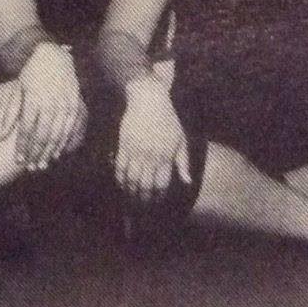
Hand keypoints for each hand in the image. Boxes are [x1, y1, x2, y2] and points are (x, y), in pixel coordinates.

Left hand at [0, 42, 83, 169]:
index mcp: (33, 99)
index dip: (22, 147)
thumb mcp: (17, 89)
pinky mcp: (75, 104)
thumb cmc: (31, 75)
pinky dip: (64, 143)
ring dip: (49, 152)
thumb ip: (10, 114)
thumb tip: (1, 137)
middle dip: (36, 153)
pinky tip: (57, 153)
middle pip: (42, 136)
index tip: (18, 161)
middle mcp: (50, 102)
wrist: (54, 56)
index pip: (26, 129)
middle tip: (31, 168)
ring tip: (41, 164)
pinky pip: (70, 129)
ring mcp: (64, 104)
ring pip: (57, 135)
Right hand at [114, 78, 186, 203]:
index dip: (157, 197)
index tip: (155, 204)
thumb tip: (188, 182)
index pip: (160, 184)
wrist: (148, 99)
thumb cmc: (167, 119)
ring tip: (130, 200)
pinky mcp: (123, 144)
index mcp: (166, 155)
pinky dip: (119, 178)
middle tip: (141, 208)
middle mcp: (150, 155)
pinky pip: (119, 166)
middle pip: (144, 184)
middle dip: (142, 199)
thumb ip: (183, 162)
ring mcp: (135, 150)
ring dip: (130, 192)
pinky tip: (121, 184)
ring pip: (130, 178)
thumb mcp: (180, 140)